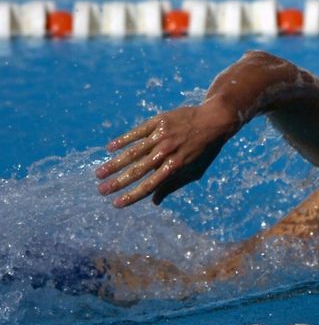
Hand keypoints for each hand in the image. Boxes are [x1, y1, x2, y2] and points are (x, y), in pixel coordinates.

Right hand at [96, 102, 238, 206]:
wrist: (214, 120)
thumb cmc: (204, 150)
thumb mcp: (195, 171)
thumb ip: (173, 185)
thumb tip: (154, 202)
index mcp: (176, 166)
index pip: (150, 185)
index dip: (133, 195)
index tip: (116, 204)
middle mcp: (167, 152)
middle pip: (138, 170)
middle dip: (118, 182)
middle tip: (101, 190)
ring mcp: (162, 136)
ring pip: (133, 152)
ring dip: (114, 164)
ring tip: (99, 173)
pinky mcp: (158, 121)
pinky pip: (137, 132)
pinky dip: (123, 140)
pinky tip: (110, 148)